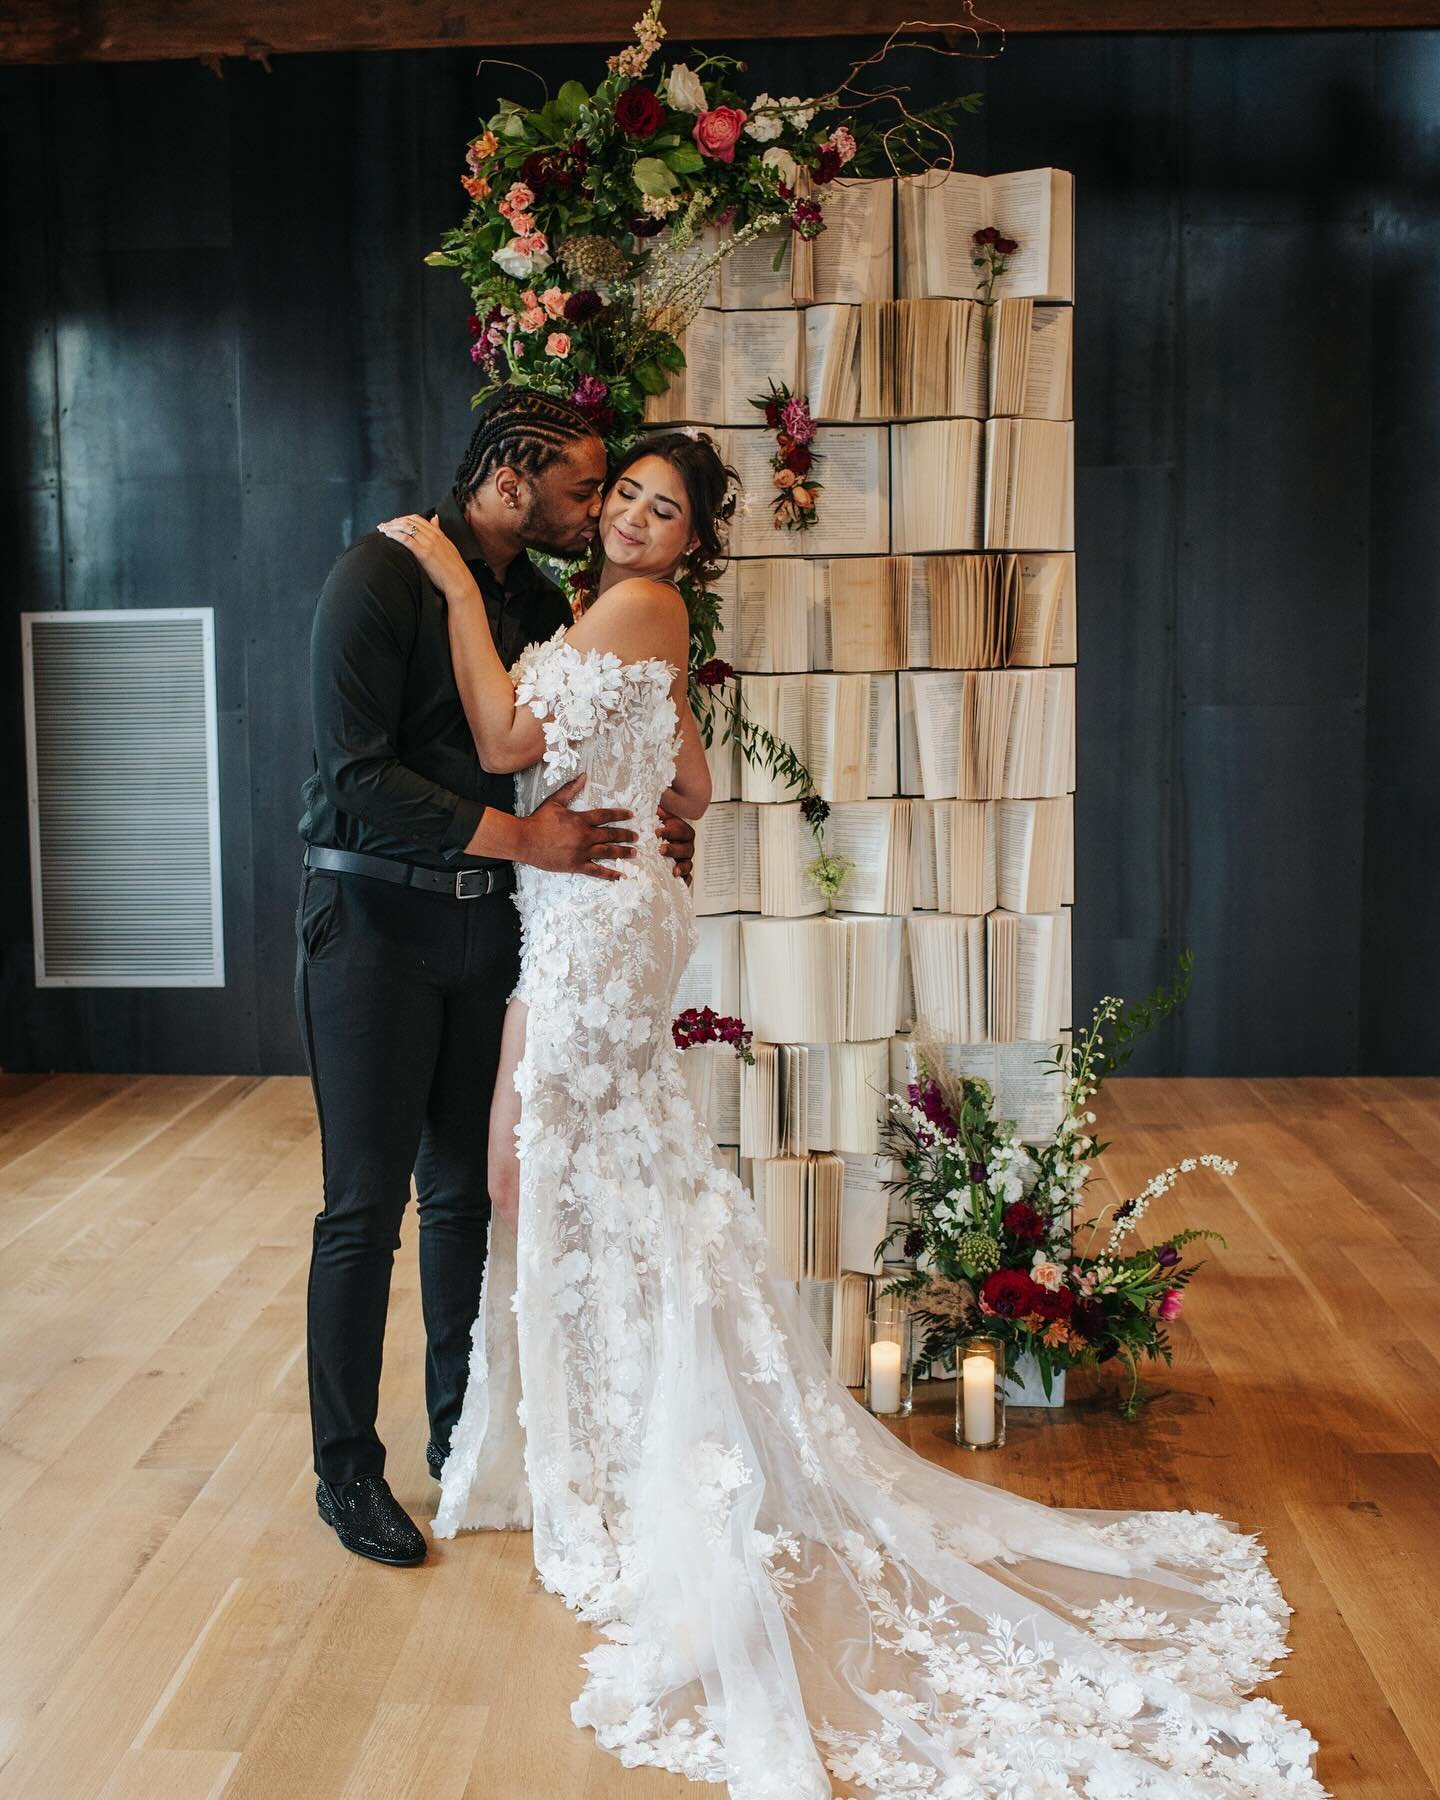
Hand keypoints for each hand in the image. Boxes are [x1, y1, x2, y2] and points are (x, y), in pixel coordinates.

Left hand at [378, 513, 474, 598]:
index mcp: (437, 533)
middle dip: (394, 521)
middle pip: (409, 521)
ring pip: (406, 527)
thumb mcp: (447, 544)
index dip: (403, 518)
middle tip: (384, 525)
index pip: (417, 519)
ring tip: (382, 529)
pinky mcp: (423, 552)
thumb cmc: (453, 567)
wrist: (458, 580)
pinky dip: (394, 535)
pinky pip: (406, 539)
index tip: (394, 522)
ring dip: (391, 526)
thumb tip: (435, 518)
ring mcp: (428, 543)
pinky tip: (387, 535)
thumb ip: (439, 531)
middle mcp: (432, 535)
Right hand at [515, 775, 637, 880]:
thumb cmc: (538, 820)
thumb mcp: (555, 801)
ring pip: (608, 852)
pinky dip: (610, 874)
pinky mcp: (576, 865)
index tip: (631, 815)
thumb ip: (570, 789)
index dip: (620, 814)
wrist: (524, 840)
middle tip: (637, 836)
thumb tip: (583, 776)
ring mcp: (581, 852)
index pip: (605, 815)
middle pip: (611, 835)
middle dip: (626, 835)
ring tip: (634, 852)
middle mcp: (585, 836)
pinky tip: (621, 876)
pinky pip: (596, 871)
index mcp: (581, 820)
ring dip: (623, 852)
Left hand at [657, 808, 694, 885]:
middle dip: (674, 849)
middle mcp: (686, 846)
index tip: (658, 832)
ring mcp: (685, 860)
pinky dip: (685, 881)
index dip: (671, 832)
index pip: (682, 831)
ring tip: (674, 871)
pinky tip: (679, 883)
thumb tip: (656, 808)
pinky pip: (687, 878)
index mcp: (683, 832)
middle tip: (661, 850)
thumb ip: (658, 813)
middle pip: (686, 848)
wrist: (658, 841)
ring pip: (688, 864)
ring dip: (682, 867)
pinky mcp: (682, 872)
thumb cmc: (659, 829)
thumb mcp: (659, 818)